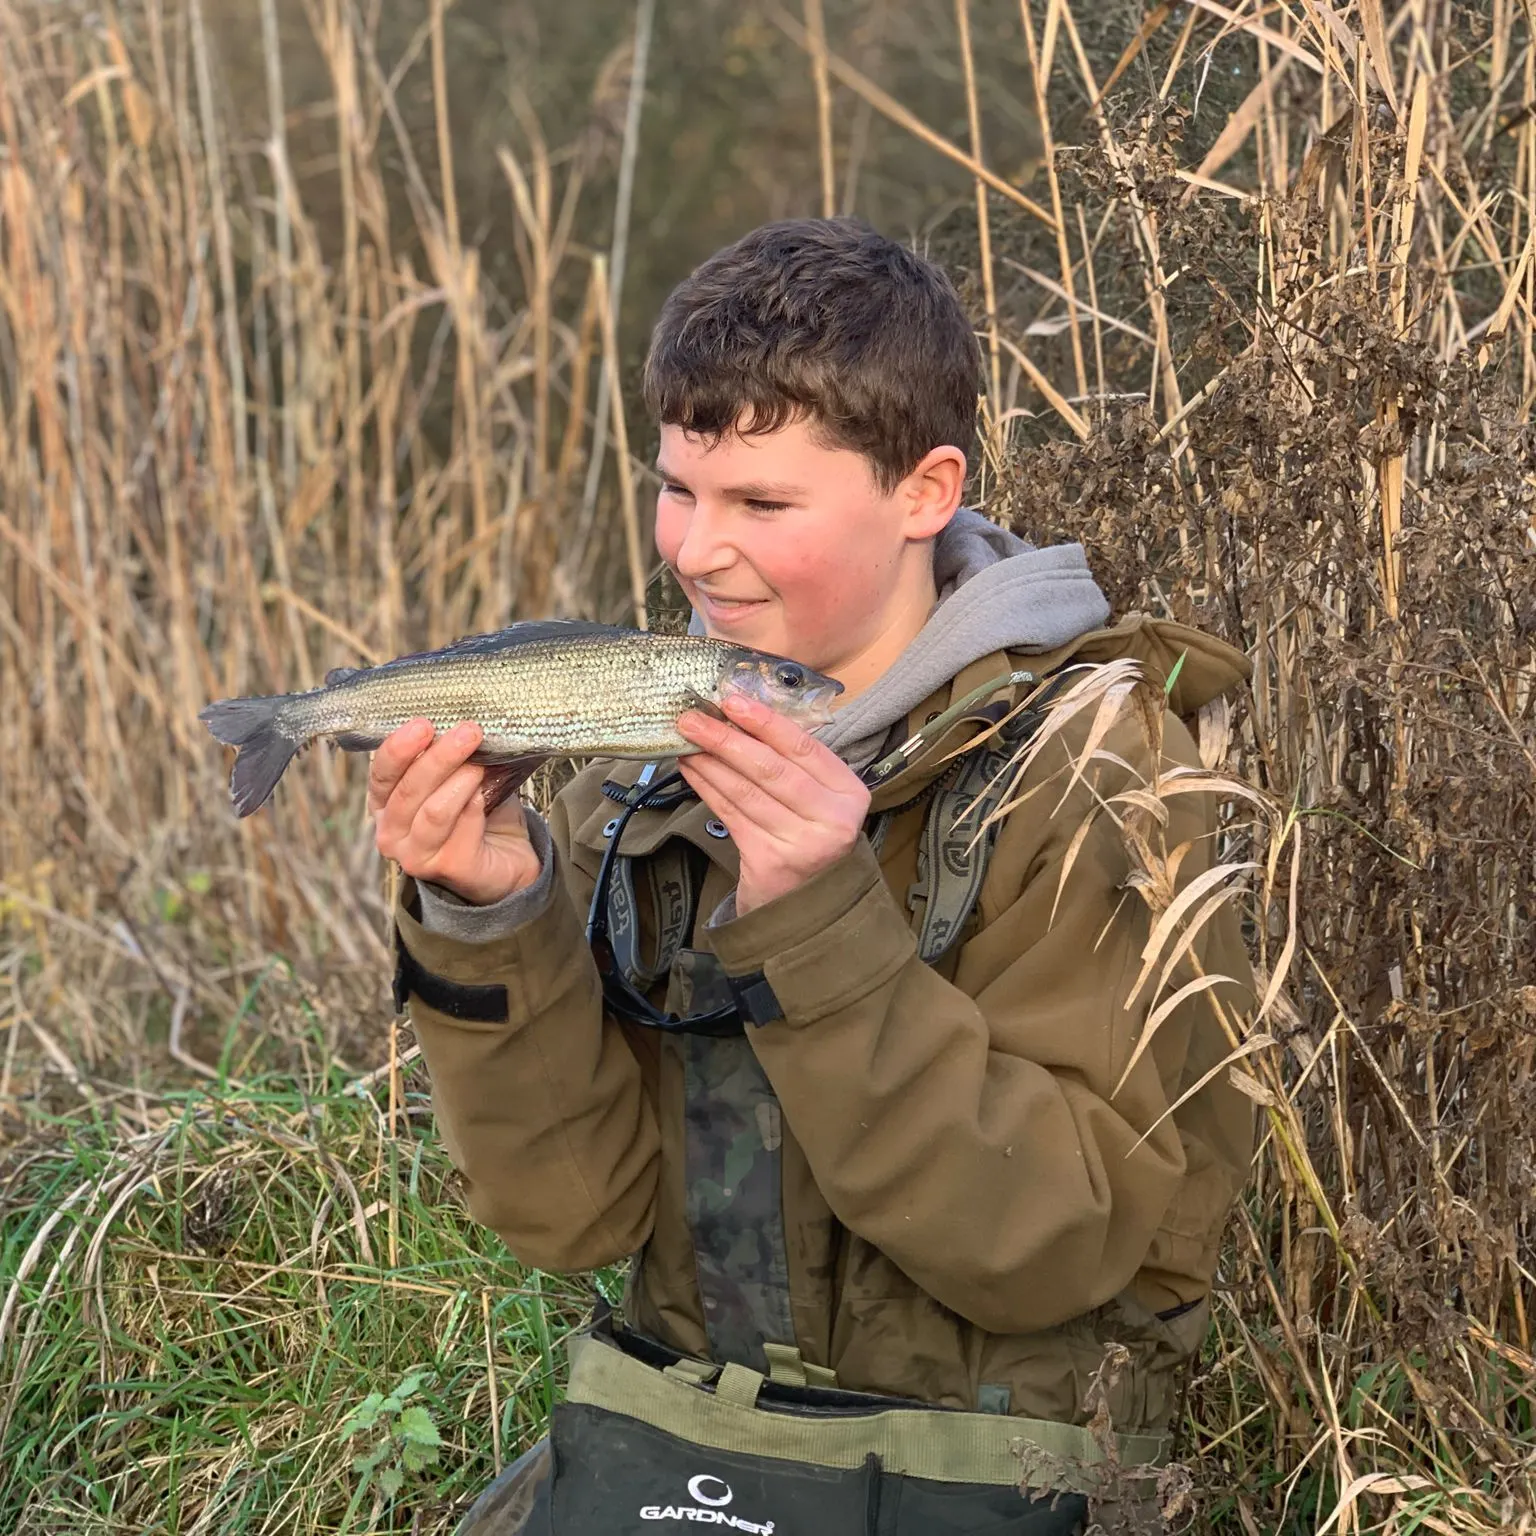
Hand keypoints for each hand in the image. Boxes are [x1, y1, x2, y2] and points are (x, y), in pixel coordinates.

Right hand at [370, 719, 540, 905]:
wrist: (508, 859)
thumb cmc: (478, 812)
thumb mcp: (461, 776)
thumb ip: (453, 756)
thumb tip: (464, 724)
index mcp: (385, 804)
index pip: (381, 774)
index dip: (399, 748)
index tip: (423, 724)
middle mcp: (392, 832)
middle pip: (408, 789)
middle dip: (439, 757)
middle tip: (468, 732)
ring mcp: (416, 856)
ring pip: (434, 811)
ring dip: (460, 781)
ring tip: (481, 764)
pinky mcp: (448, 868)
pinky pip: (462, 830)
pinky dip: (475, 807)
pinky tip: (485, 795)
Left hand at [676, 693, 870, 916]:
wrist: (808, 901)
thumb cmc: (811, 834)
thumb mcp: (819, 796)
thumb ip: (793, 761)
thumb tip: (739, 714)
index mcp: (850, 793)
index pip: (804, 748)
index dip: (765, 722)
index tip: (732, 701)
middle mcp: (832, 820)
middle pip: (771, 770)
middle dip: (727, 740)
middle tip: (693, 718)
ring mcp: (802, 845)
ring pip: (746, 792)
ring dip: (710, 762)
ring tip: (686, 741)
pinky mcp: (770, 863)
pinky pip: (731, 815)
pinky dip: (708, 788)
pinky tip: (692, 770)